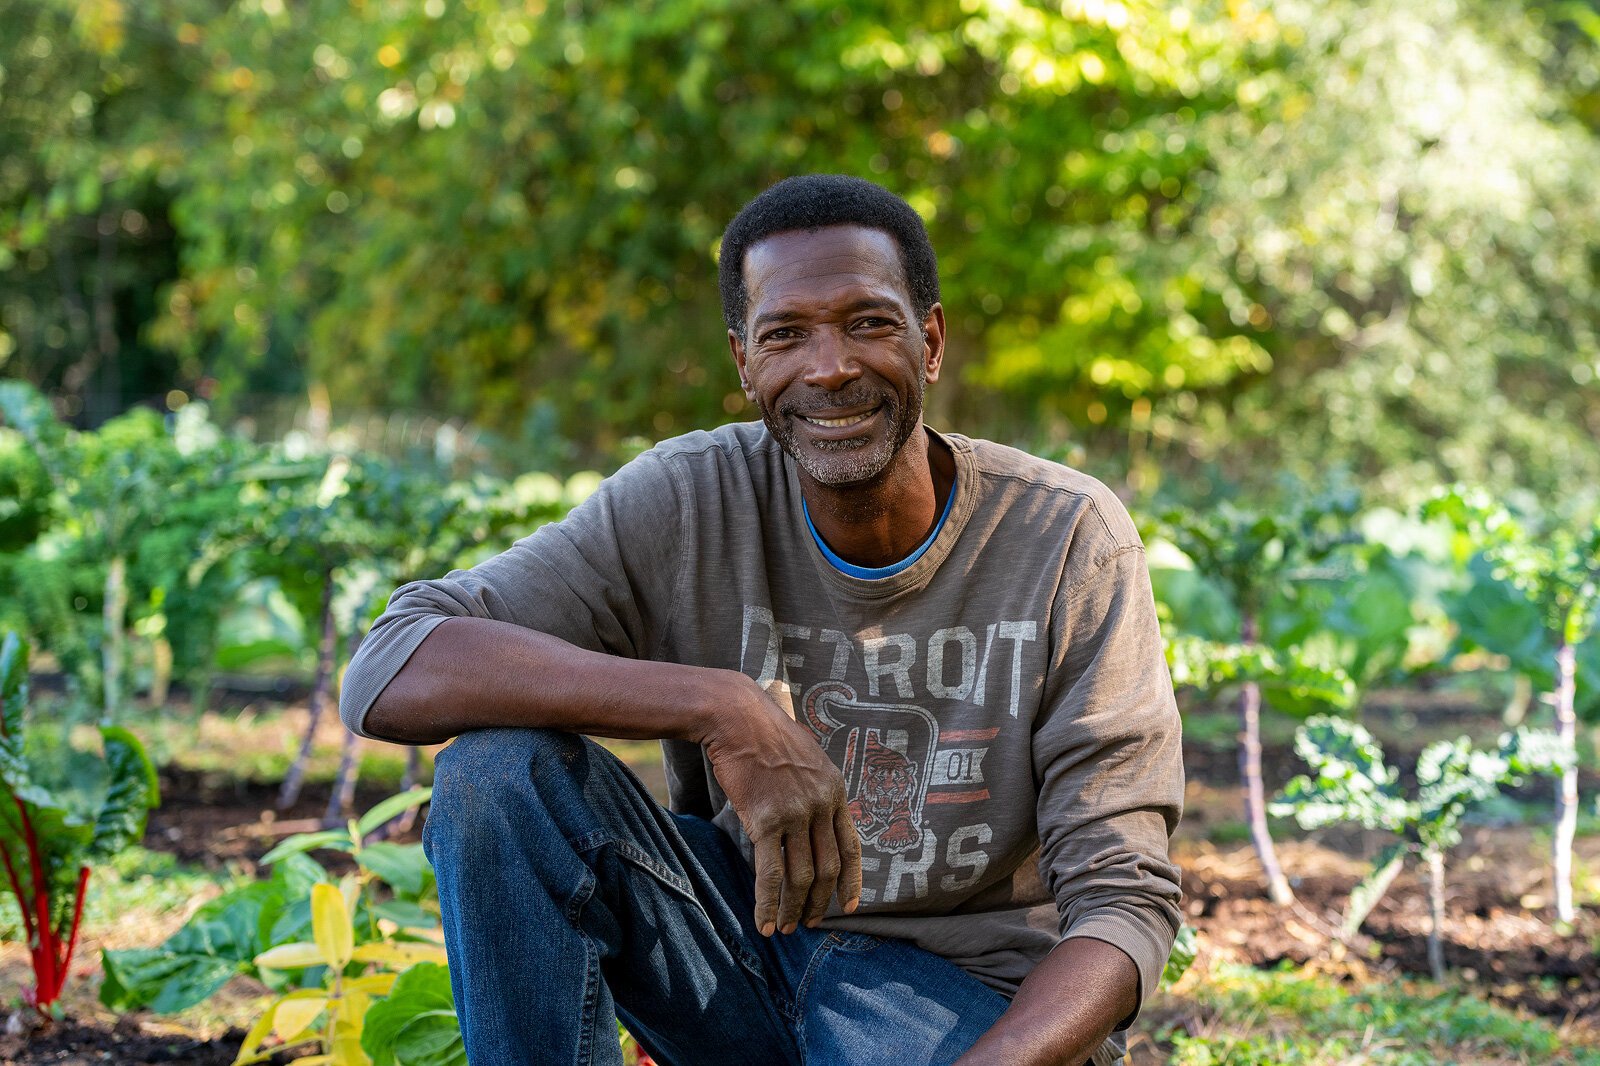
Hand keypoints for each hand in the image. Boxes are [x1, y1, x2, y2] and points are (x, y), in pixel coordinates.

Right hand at [701, 674, 861, 935]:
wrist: (737, 716)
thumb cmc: (765, 734)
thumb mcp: (807, 758)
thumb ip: (815, 789)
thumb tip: (813, 817)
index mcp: (836, 790)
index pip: (851, 846)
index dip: (852, 881)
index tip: (849, 907)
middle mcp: (821, 804)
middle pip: (828, 867)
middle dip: (820, 901)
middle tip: (810, 923)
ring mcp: (795, 813)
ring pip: (801, 876)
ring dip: (794, 908)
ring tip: (786, 928)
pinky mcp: (765, 820)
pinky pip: (770, 873)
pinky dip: (768, 903)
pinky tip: (764, 923)